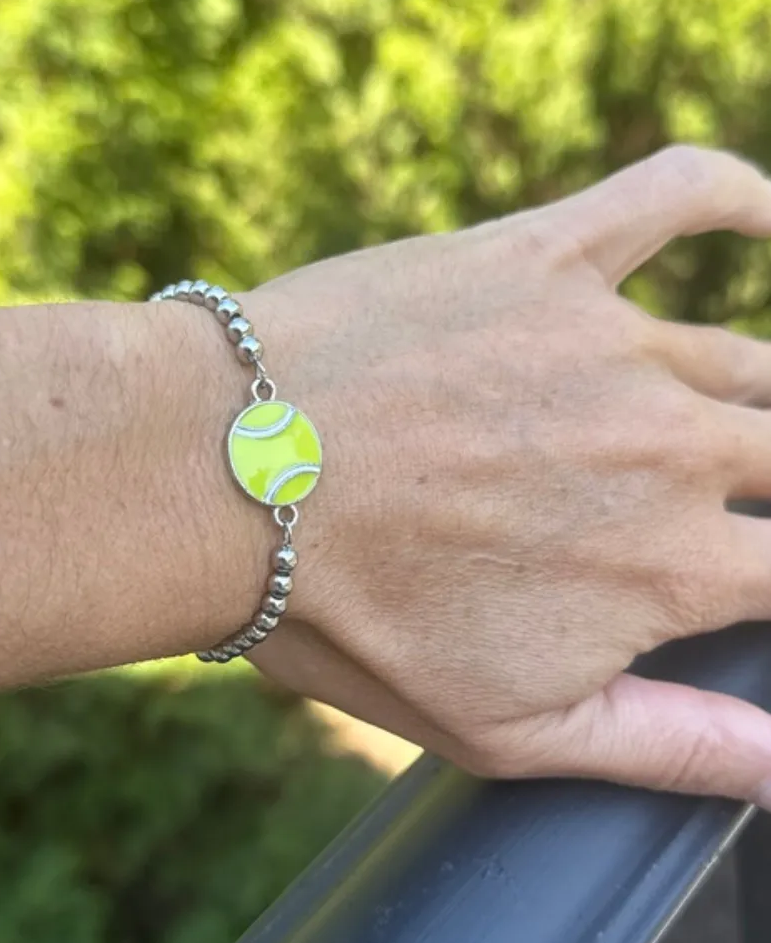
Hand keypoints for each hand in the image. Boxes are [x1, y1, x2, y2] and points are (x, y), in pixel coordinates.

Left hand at [244, 145, 770, 805]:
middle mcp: (668, 447)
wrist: (226, 480)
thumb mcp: (501, 726)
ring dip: (750, 397)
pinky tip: (766, 220)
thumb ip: (662, 747)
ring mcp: (609, 340)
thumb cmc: (346, 612)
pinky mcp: (543, 257)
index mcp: (669, 567)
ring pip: (742, 361)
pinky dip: (737, 199)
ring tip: (719, 422)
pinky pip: (673, 195)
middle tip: (725, 500)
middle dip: (769, 486)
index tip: (748, 568)